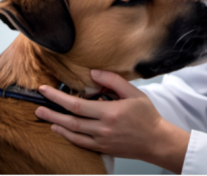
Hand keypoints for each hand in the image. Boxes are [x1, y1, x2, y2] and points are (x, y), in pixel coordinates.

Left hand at [35, 70, 189, 173]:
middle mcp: (102, 128)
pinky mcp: (101, 148)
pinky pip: (79, 142)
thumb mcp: (134, 93)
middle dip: (51, 112)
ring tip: (44, 116)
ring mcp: (100, 140)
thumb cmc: (147, 115)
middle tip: (37, 105)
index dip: (58, 97)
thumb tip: (93, 73)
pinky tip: (60, 128)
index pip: (77, 104)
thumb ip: (113, 81)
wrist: (155, 140)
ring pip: (72, 133)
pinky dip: (67, 135)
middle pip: (70, 120)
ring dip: (55, 124)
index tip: (46, 90)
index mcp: (109, 112)